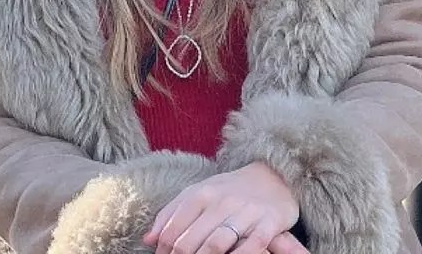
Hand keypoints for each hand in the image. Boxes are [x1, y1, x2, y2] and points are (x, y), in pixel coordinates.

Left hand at [143, 162, 305, 253]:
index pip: (172, 229)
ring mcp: (245, 212)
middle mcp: (221, 201)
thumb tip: (148, 240)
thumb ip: (172, 214)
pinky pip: (251, 247)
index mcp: (201, 194)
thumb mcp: (199, 193)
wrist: (273, 175)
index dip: (163, 251)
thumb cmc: (229, 190)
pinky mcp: (269, 222)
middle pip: (190, 241)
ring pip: (216, 244)